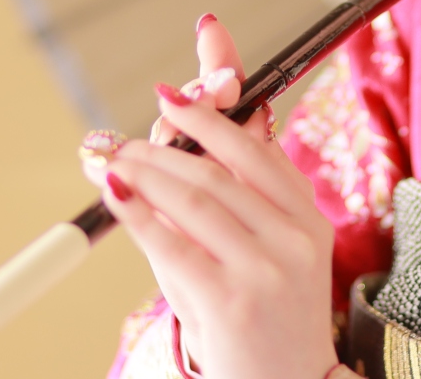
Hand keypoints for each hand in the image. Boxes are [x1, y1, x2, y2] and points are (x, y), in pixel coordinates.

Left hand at [82, 15, 338, 378]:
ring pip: (195, 199)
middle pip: (219, 171)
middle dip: (163, 147)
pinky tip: (115, 195)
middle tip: (122, 141)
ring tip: (111, 161)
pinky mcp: (232, 302)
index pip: (256, 151)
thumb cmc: (266, 322)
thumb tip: (185, 140)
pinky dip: (138, 213)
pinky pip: (174, 244)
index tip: (168, 99)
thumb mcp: (266, 255)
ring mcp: (267, 270)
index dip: (209, 118)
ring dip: (144, 173)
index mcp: (309, 220)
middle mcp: (296, 239)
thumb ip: (235, 200)